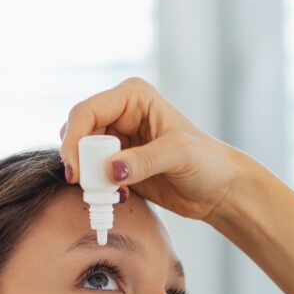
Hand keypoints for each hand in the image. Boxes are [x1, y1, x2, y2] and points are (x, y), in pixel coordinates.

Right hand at [59, 78, 256, 223]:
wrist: (219, 190)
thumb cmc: (208, 163)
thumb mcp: (178, 156)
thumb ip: (144, 161)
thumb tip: (110, 170)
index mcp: (133, 97)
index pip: (87, 112)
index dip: (74, 140)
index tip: (76, 172)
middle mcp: (120, 113)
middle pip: (79, 133)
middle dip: (80, 161)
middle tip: (92, 187)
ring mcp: (117, 139)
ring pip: (82, 155)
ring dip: (89, 177)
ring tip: (111, 194)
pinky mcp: (117, 164)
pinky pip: (92, 173)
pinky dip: (98, 187)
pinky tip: (120, 197)